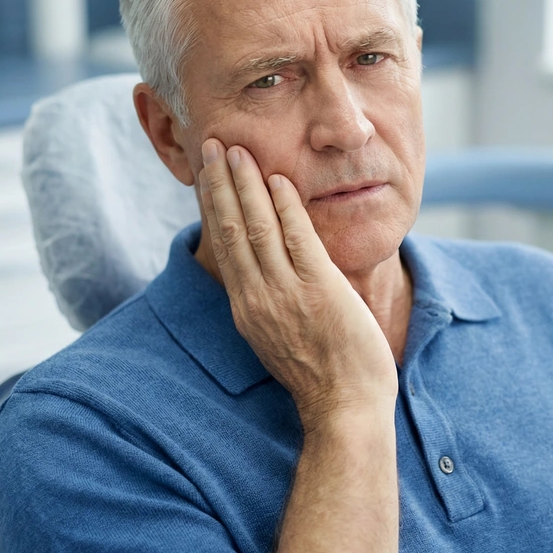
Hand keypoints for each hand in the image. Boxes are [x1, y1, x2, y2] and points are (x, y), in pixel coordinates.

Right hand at [199, 141, 397, 429]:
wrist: (345, 408)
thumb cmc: (323, 376)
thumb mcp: (281, 337)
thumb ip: (273, 301)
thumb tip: (271, 271)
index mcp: (247, 309)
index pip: (223, 247)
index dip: (214, 207)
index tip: (207, 176)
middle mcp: (257, 298)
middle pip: (230, 230)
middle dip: (220, 184)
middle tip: (212, 145)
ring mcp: (286, 294)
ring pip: (256, 228)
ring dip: (245, 185)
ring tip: (236, 151)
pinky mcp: (318, 290)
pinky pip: (296, 239)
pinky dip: (285, 207)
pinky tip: (278, 181)